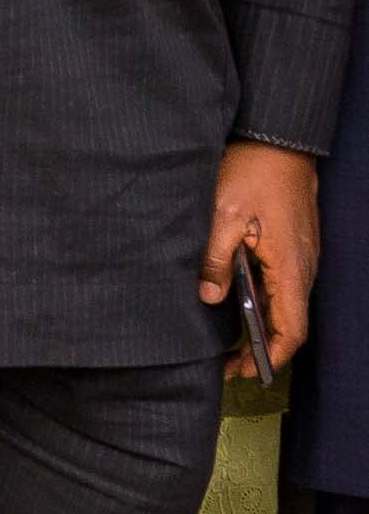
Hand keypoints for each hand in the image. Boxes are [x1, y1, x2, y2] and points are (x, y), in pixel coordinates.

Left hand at [209, 137, 321, 371]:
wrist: (277, 141)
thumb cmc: (251, 173)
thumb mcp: (223, 214)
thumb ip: (215, 258)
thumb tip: (210, 298)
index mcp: (290, 266)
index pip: (291, 328)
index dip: (273, 355)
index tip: (248, 372)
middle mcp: (301, 268)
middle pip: (288, 322)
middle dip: (262, 349)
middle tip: (228, 367)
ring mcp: (299, 257)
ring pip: (284, 304)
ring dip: (261, 327)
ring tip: (230, 346)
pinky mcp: (291, 247)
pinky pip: (280, 285)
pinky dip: (263, 303)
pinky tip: (238, 307)